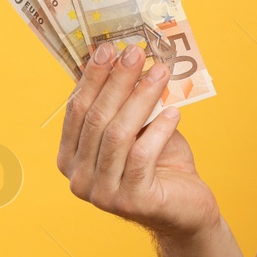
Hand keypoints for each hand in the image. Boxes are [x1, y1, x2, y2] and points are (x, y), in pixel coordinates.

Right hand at [57, 41, 220, 237]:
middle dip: (117, 81)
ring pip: (118, 135)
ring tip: (160, 72)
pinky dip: (159, 130)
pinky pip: (141, 157)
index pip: (76, 111)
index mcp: (71, 159)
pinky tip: (174, 111)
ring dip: (140, 98)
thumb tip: (124, 57)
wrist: (186, 208)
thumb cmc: (160, 164)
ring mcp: (102, 194)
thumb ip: (125, 104)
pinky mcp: (131, 202)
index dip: (92, 78)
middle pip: (96, 119)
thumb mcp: (139, 130)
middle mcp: (79, 179)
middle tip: (136, 52)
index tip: (109, 48)